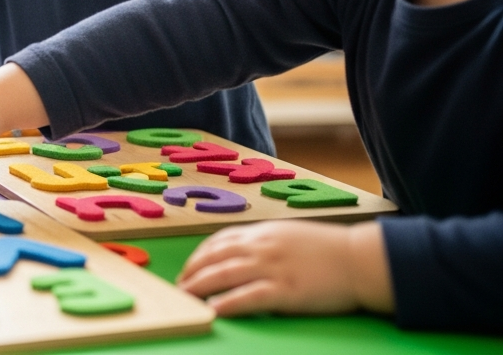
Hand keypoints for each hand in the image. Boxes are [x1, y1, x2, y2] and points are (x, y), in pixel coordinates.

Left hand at [178, 220, 393, 316]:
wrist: (362, 259)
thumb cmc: (331, 249)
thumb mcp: (292, 235)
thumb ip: (266, 242)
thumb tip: (244, 253)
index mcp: (264, 232)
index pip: (220, 240)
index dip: (200, 254)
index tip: (189, 266)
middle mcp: (262, 247)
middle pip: (215, 257)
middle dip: (193, 271)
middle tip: (180, 285)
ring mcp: (273, 268)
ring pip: (224, 275)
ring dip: (199, 286)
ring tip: (185, 297)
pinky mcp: (286, 291)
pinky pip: (248, 297)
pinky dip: (227, 303)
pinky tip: (214, 309)